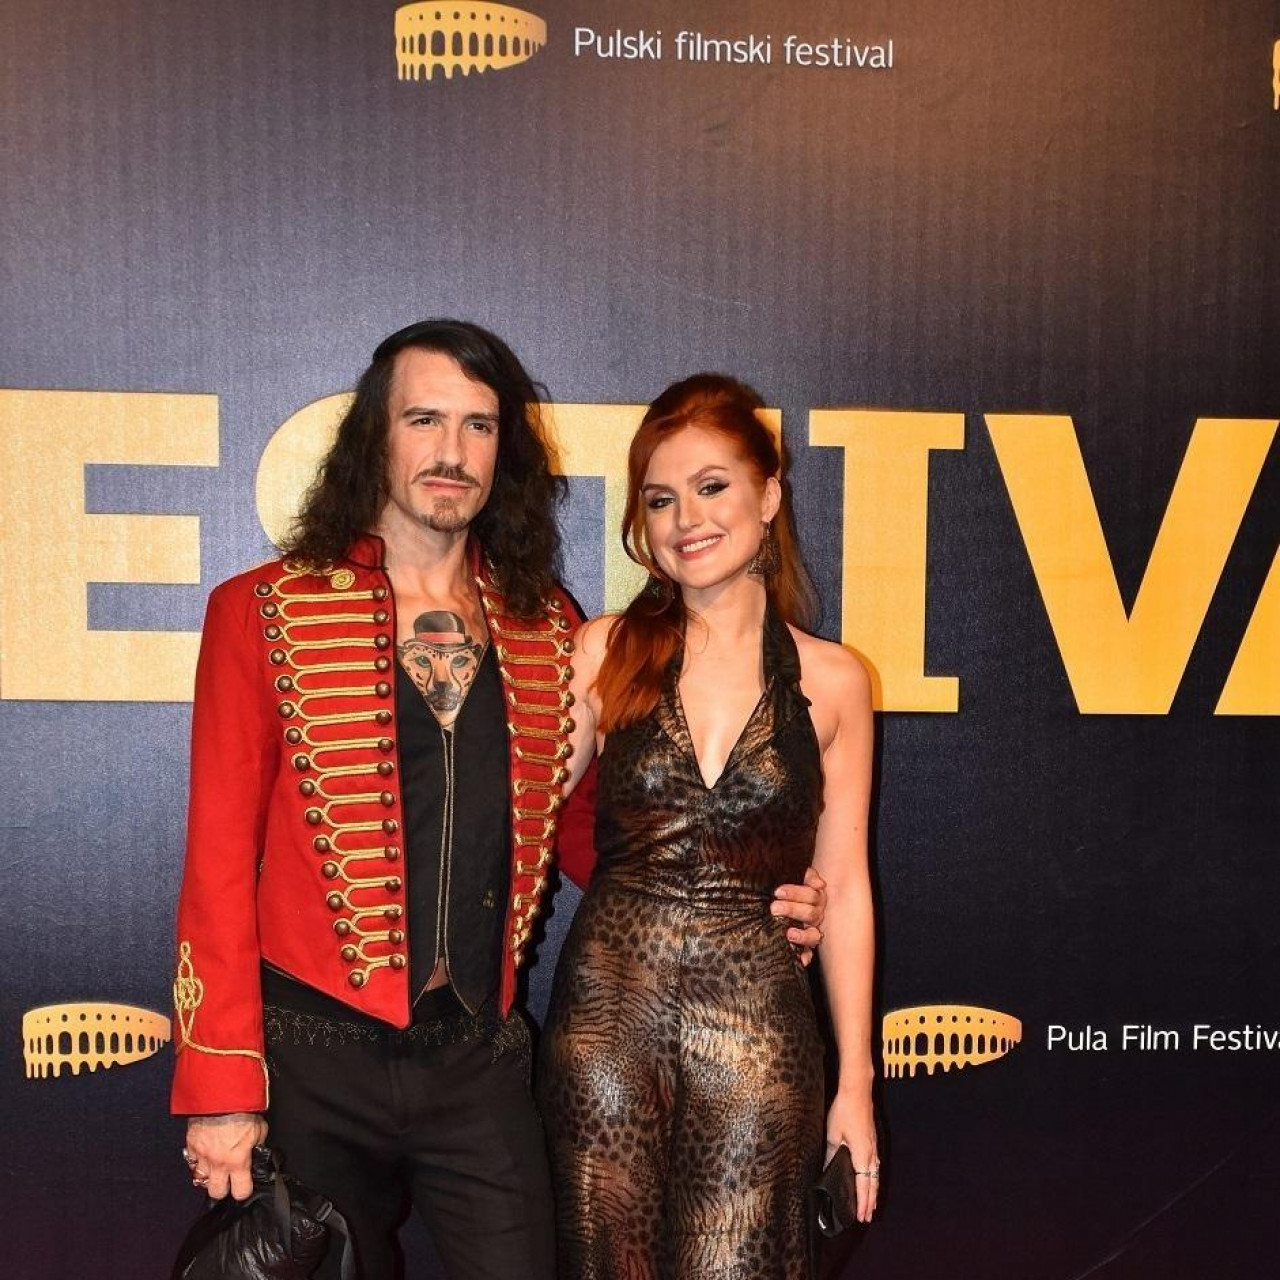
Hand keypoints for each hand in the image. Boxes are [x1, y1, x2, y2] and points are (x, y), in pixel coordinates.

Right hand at [184, 1112, 267, 1200]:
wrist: (221, 1095)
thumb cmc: (242, 1109)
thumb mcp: (259, 1128)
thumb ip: (257, 1144)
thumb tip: (257, 1150)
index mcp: (237, 1161)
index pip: (240, 1191)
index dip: (244, 1190)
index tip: (245, 1186)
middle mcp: (218, 1163)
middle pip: (216, 1192)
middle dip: (223, 1188)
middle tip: (228, 1178)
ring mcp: (202, 1156)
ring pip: (200, 1179)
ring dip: (208, 1175)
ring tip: (215, 1167)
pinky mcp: (191, 1146)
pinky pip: (191, 1161)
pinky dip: (197, 1161)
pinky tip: (205, 1154)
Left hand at [771, 866, 826, 965]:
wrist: (777, 901)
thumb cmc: (785, 888)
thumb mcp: (795, 877)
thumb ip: (808, 875)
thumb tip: (820, 884)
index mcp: (814, 897)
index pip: (811, 895)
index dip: (796, 893)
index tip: (777, 892)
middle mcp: (815, 915)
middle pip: (811, 914)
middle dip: (792, 910)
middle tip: (774, 908)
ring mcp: (811, 931)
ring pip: (813, 935)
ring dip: (803, 936)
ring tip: (789, 934)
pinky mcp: (806, 945)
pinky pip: (809, 952)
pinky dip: (806, 956)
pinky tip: (801, 960)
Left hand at [826, 1089, 878, 1222]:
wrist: (858, 1092)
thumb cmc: (844, 1111)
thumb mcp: (833, 1134)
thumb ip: (831, 1153)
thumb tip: (828, 1168)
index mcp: (861, 1154)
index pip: (863, 1184)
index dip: (862, 1201)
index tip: (862, 1216)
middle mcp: (871, 1153)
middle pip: (872, 1183)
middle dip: (870, 1201)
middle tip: (867, 1217)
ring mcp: (873, 1147)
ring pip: (875, 1175)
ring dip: (873, 1191)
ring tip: (871, 1204)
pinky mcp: (872, 1140)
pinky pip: (874, 1165)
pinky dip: (873, 1177)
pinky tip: (871, 1179)